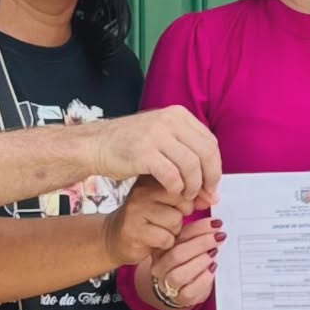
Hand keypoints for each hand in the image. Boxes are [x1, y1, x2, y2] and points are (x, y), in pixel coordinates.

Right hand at [94, 107, 221, 204]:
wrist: (95, 144)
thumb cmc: (130, 146)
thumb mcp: (162, 137)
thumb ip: (187, 153)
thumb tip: (211, 184)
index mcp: (178, 115)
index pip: (210, 142)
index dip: (215, 167)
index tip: (212, 185)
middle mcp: (170, 120)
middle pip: (206, 154)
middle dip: (209, 179)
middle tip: (204, 195)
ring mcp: (156, 135)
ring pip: (191, 166)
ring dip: (193, 186)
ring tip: (186, 195)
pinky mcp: (144, 152)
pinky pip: (172, 175)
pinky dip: (177, 188)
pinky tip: (173, 192)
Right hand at [103, 178, 188, 265]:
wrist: (117, 238)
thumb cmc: (148, 219)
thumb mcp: (170, 202)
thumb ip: (191, 196)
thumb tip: (213, 198)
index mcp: (153, 177)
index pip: (186, 184)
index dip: (189, 199)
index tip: (180, 206)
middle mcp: (142, 190)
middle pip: (183, 201)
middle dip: (181, 215)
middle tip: (166, 219)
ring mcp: (136, 209)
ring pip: (175, 220)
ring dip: (173, 231)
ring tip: (158, 229)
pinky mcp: (134, 230)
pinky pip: (165, 237)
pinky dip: (165, 243)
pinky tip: (153, 240)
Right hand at [147, 217, 223, 309]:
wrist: (184, 288)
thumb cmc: (188, 263)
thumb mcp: (190, 246)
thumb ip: (197, 236)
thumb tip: (216, 224)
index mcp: (161, 248)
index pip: (178, 235)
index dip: (199, 228)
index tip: (216, 223)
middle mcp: (160, 266)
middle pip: (177, 254)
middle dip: (201, 243)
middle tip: (218, 237)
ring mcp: (167, 284)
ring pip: (179, 274)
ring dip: (200, 262)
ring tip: (214, 254)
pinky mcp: (179, 298)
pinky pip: (189, 291)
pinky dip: (203, 279)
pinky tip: (212, 270)